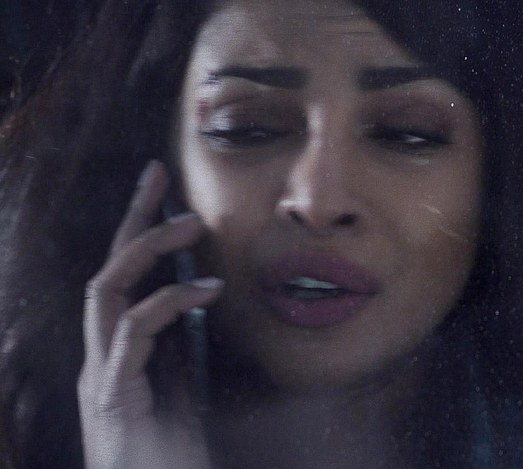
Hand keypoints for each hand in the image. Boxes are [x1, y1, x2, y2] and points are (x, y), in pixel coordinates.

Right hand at [77, 161, 221, 468]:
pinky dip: (170, 301)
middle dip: (131, 220)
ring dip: (148, 248)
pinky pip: (133, 331)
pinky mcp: (114, 394)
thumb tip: (190, 308)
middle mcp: (100, 360)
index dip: (135, 232)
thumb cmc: (167, 458)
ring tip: (192, 223)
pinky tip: (208, 289)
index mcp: (116, 358)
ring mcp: (101, 376)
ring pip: (105, 290)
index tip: (160, 188)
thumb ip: (174, 355)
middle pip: (105, 272)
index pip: (121, 282)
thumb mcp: (176, 395)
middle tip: (159, 176)